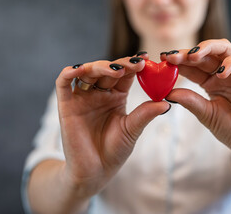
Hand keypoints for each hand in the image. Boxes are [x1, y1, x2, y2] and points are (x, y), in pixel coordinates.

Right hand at [55, 55, 169, 196]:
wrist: (95, 172)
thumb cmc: (114, 150)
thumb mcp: (132, 129)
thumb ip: (145, 114)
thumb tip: (167, 102)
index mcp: (116, 96)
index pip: (124, 74)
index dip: (133, 65)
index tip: (146, 59)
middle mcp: (99, 93)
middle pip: (106, 69)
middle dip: (120, 64)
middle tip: (135, 64)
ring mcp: (82, 98)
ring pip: (87, 72)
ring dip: (100, 66)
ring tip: (116, 70)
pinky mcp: (66, 105)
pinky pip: (63, 84)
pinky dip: (68, 73)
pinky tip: (79, 69)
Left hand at [162, 39, 230, 169]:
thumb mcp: (206, 114)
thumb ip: (190, 101)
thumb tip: (167, 92)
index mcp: (209, 82)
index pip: (192, 66)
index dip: (178, 61)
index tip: (162, 59)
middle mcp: (222, 74)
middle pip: (205, 54)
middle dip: (187, 52)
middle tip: (172, 56)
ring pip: (223, 49)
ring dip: (207, 49)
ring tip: (193, 56)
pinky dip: (230, 63)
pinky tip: (220, 73)